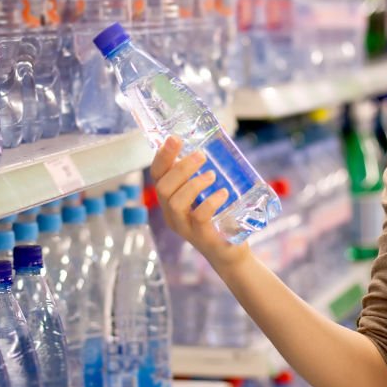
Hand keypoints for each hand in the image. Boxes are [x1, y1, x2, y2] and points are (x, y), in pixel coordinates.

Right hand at [150, 136, 249, 270]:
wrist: (229, 253)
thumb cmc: (218, 217)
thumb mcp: (207, 193)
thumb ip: (204, 171)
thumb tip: (218, 133)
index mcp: (169, 200)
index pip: (157, 175)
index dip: (162, 156)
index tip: (174, 139)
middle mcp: (172, 214)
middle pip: (163, 188)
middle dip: (181, 168)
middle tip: (201, 155)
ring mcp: (185, 227)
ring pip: (176, 203)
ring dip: (193, 184)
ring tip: (211, 175)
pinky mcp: (202, 237)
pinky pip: (199, 217)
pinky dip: (211, 202)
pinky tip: (223, 193)